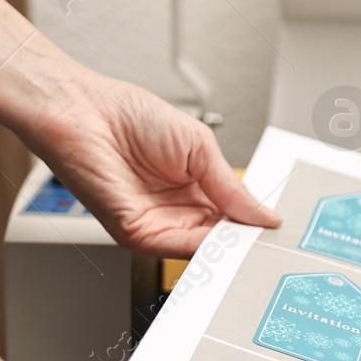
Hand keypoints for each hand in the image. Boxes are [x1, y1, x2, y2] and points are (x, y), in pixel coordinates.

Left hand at [22, 70, 280, 258]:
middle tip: (275, 243)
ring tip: (258, 243)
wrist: (83, 111)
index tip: (278, 229)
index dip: (255, 223)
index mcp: (195, 187)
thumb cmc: (127, 116)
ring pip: (203, 249)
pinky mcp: (136, 233)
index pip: (233, 217)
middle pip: (222, 238)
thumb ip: (232, 187)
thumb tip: (265, 215)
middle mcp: (176, 209)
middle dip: (247, 241)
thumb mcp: (200, 148)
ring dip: (231, 249)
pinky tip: (227, 241)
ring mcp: (156, 223)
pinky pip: (177, 249)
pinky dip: (205, 250)